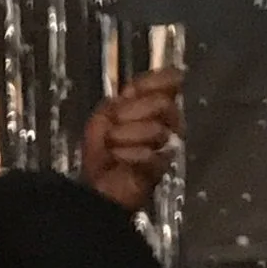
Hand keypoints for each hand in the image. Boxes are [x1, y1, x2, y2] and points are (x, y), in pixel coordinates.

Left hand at [82, 66, 183, 211]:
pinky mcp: (160, 167)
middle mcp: (163, 122)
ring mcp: (164, 144)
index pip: (169, 81)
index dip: (155, 81)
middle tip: (113, 125)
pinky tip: (119, 157)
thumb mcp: (102, 116)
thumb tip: (134, 88)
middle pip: (164, 104)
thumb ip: (121, 99)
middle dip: (131, 113)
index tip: (133, 90)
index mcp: (149, 105)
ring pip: (157, 130)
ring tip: (113, 145)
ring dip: (125, 137)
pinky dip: (128, 156)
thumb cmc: (100, 152)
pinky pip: (150, 154)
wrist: (97, 186)